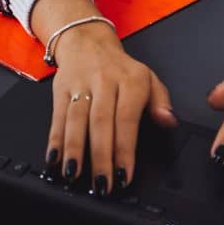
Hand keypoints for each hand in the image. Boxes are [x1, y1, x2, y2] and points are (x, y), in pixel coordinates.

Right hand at [33, 0, 175, 194]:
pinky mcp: (60, 88)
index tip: (124, 175)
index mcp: (131, 80)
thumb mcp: (148, 78)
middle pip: (101, 121)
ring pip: (76, 119)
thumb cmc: (120, 68)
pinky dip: (55, 139)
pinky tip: (54, 158)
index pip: (127, 118)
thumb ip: (161, 102)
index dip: (124, 149)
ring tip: (75, 175)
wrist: (87, 40)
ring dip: (74, 150)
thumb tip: (169, 121)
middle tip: (102, 184)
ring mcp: (81, 84)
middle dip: (101, 156)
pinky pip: (57, 116)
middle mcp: (105, 81)